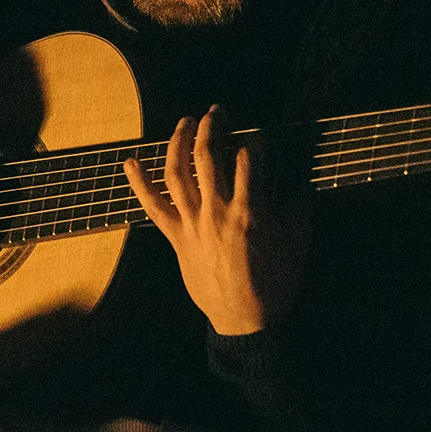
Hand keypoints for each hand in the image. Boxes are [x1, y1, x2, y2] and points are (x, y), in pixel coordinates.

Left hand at [124, 105, 303, 334]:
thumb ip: (298, 208)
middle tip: (217, 110)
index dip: (255, 140)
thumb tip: (300, 183)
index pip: (250, 159)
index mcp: (251, 211)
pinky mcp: (176, 238)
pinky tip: (130, 162)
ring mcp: (192, 224)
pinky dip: (139, 184)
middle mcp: (217, 211)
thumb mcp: (298, 243)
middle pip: (209, 156)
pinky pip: (153, 207)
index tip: (258, 135)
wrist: (246, 322)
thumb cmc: (275, 284)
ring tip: (185, 122)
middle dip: (213, 126)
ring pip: (178, 172)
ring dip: (178, 142)